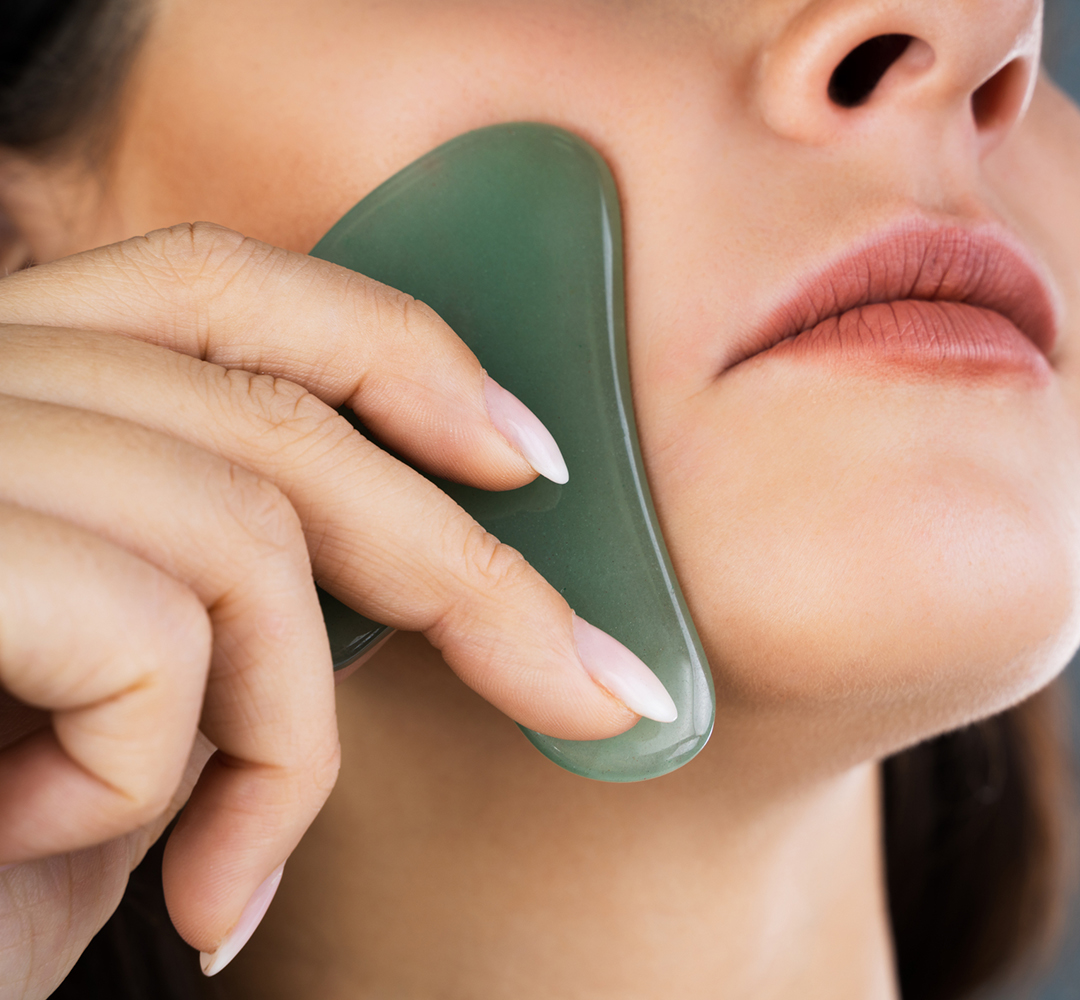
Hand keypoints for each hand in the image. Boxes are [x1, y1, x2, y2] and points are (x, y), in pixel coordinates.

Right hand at [0, 223, 673, 991]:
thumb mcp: (104, 717)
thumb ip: (212, 602)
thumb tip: (408, 565)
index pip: (215, 288)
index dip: (392, 349)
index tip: (531, 462)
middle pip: (271, 419)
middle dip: (470, 573)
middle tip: (599, 698)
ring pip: (240, 536)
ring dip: (282, 740)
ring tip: (222, 876)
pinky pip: (150, 627)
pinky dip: (158, 776)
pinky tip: (42, 851)